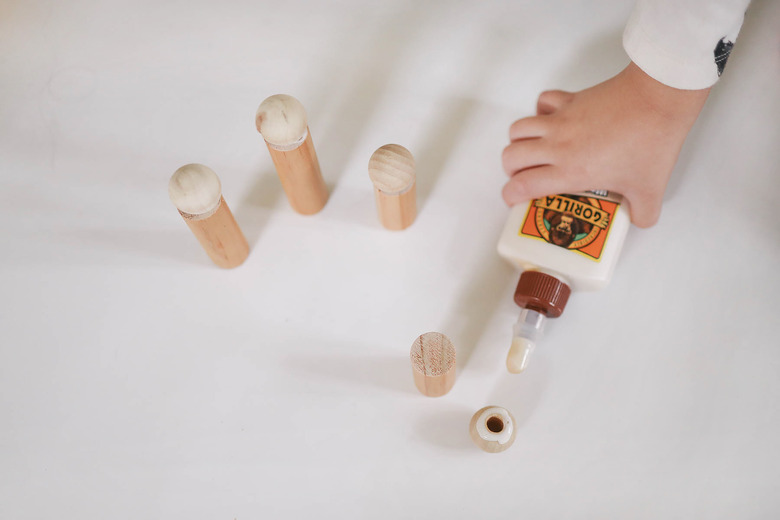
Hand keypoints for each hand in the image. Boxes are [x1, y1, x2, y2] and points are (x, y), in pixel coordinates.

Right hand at [501, 62, 709, 227]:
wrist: (659, 98)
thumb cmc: (651, 140)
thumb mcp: (650, 189)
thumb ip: (643, 213)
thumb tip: (639, 220)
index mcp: (570, 170)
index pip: (521, 186)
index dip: (510, 196)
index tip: (516, 201)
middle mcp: (558, 145)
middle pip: (510, 156)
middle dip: (511, 171)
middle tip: (525, 176)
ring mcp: (561, 120)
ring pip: (518, 129)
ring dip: (518, 142)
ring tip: (532, 151)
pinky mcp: (571, 100)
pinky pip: (542, 102)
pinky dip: (540, 111)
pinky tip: (553, 120)